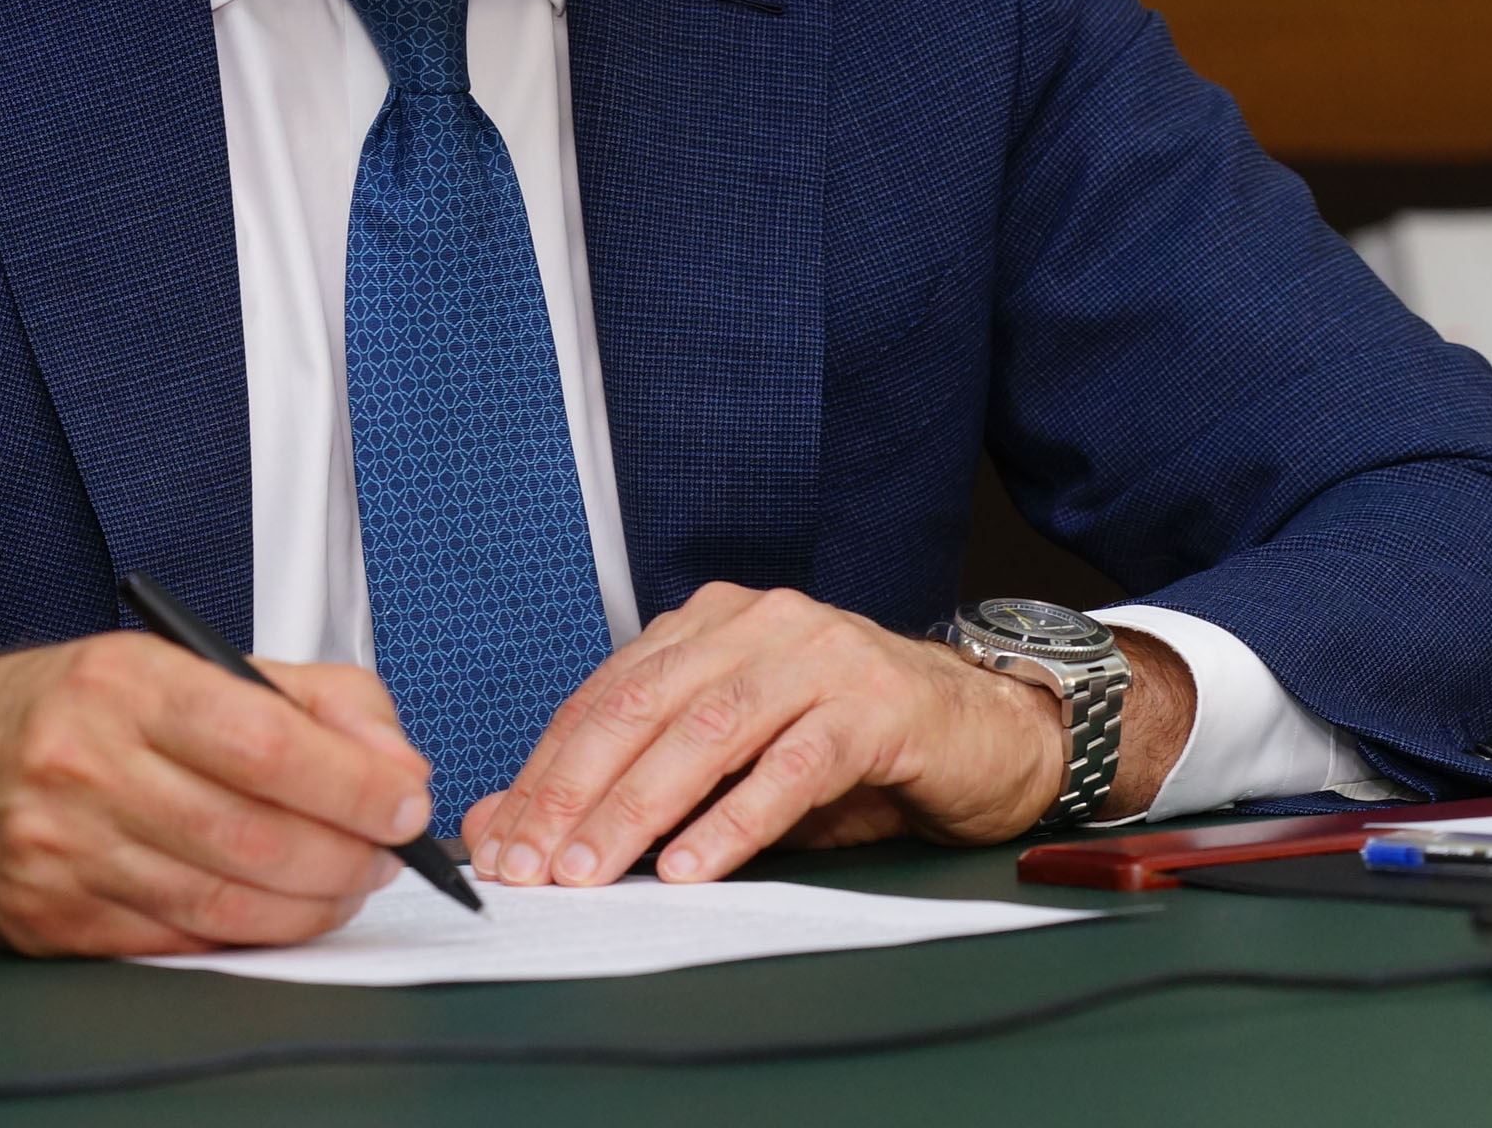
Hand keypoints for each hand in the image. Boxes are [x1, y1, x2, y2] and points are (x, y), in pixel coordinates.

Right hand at [0, 635, 432, 955]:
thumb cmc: (80, 708)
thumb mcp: (187, 663)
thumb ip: (312, 700)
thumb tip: (395, 765)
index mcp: (125, 684)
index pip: (262, 739)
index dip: (350, 781)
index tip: (404, 801)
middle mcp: (85, 766)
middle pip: (251, 833)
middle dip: (345, 853)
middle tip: (387, 850)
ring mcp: (63, 852)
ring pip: (221, 901)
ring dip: (309, 903)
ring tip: (346, 881)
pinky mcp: (53, 922)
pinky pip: (179, 942)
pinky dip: (249, 934)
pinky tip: (277, 910)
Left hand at [458, 584, 1195, 888]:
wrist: (988, 732)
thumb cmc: (851, 747)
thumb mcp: (733, 763)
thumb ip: (631, 784)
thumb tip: (511, 823)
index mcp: (712, 623)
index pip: (606, 695)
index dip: (548, 770)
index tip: (503, 840)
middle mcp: (759, 623)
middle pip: (642, 707)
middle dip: (575, 791)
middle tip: (534, 863)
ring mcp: (820, 657)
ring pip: (707, 733)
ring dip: (639, 808)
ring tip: (594, 869)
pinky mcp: (876, 707)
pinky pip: (790, 767)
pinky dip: (733, 820)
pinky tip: (692, 864)